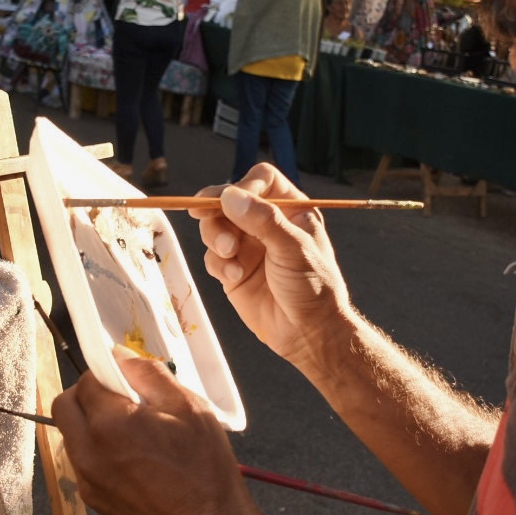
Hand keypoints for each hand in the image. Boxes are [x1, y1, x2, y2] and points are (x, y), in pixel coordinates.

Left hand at [51, 348, 257, 514]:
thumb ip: (149, 374)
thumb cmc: (206, 471)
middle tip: (122, 399)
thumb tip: (120, 357)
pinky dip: (99, 451)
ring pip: (71, 436)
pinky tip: (135, 460)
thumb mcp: (189, 408)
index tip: (127, 379)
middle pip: (64, 406)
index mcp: (109, 424)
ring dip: (91, 423)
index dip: (107, 374)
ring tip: (134, 433)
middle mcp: (88, 452)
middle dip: (87, 395)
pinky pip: (84, 463)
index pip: (86, 381)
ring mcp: (87, 480)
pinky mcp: (94, 501)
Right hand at [196, 165, 353, 372]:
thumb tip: (229, 195)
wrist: (308, 334)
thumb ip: (263, 220)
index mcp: (291, 210)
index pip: (262, 180)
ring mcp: (248, 246)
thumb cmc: (313, 288)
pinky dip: (218, 264)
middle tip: (202, 216)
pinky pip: (213, 257)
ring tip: (229, 256)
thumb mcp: (293, 248)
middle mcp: (267, 224)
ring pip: (215, 226)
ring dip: (215, 238)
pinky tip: (235, 277)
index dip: (243, 186)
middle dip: (216, 211)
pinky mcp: (233, 270)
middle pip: (229, 200)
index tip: (230, 202)